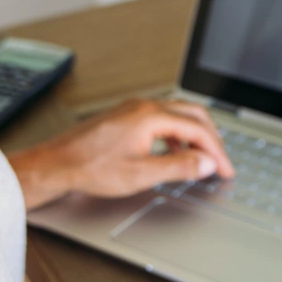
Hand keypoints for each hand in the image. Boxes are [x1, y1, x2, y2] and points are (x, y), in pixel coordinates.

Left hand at [10, 98, 235, 208]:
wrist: (56, 164)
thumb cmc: (90, 168)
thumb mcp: (140, 174)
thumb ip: (178, 168)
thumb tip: (206, 163)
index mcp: (151, 117)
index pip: (198, 129)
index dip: (217, 151)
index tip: (225, 169)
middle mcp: (144, 107)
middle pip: (193, 115)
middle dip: (211, 139)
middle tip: (221, 162)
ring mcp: (134, 109)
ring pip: (178, 114)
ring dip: (195, 135)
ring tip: (202, 159)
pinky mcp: (126, 116)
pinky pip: (162, 118)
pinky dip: (177, 134)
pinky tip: (174, 152)